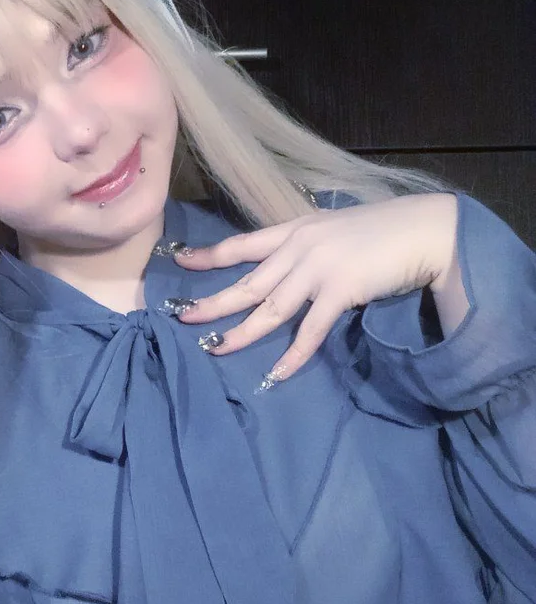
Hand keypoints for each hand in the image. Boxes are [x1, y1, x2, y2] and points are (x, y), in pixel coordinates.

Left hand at [171, 193, 459, 381]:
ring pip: (268, 308)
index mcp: (295, 230)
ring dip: (241, 332)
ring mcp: (317, 269)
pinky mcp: (340, 291)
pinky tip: (276, 373)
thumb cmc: (383, 231)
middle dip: (212, 302)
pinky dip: (293, 355)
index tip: (179, 261)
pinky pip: (310, 331)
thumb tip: (287, 267)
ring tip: (216, 349)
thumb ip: (308, 246)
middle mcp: (299, 247)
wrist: (424, 231)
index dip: (209, 255)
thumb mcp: (334, 230)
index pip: (242, 244)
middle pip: (246, 281)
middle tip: (181, 317)